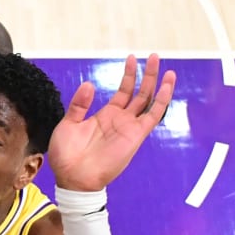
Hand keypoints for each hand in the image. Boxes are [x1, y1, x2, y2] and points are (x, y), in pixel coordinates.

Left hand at [47, 55, 176, 192]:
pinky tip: (167, 85)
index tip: (132, 59)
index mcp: (106, 116)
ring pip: (149, 100)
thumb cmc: (67, 155)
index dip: (129, 75)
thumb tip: (89, 83)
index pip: (123, 91)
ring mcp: (130, 127)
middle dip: (147, 74)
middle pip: (140, 92)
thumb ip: (79, 104)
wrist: (73, 177)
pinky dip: (162, 100)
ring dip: (157, 83)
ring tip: (164, 66)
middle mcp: (121, 119)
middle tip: (154, 57)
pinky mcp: (136, 135)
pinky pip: (153, 115)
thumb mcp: (68, 124)